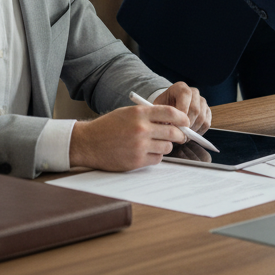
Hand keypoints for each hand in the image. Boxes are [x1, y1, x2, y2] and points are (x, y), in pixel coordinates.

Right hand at [68, 102, 190, 170]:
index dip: (182, 117)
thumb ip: (148, 115)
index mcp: (140, 113)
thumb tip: (170, 119)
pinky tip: (149, 152)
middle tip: (180, 136)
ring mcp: (139, 146)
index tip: (186, 121)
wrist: (88, 143)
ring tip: (159, 144)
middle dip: (180, 134)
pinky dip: (157, 156)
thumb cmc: (108, 126)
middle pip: (173, 131)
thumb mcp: (128, 113)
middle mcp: (141, 129)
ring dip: (167, 146)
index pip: (170, 113)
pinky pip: (157, 159)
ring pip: (167, 147)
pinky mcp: (136, 161)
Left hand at [153, 82, 211, 132]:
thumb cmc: (162, 108)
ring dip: (192, 130)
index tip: (174, 124)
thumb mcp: (158, 109)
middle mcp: (194, 92)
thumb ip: (161, 115)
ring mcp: (202, 101)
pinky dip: (198, 132)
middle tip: (178, 135)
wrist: (169, 107)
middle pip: (195, 109)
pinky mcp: (207, 111)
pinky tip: (189, 134)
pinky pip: (206, 123)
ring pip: (202, 118)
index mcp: (180, 87)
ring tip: (182, 136)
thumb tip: (168, 127)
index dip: (182, 111)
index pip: (186, 95)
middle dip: (186, 125)